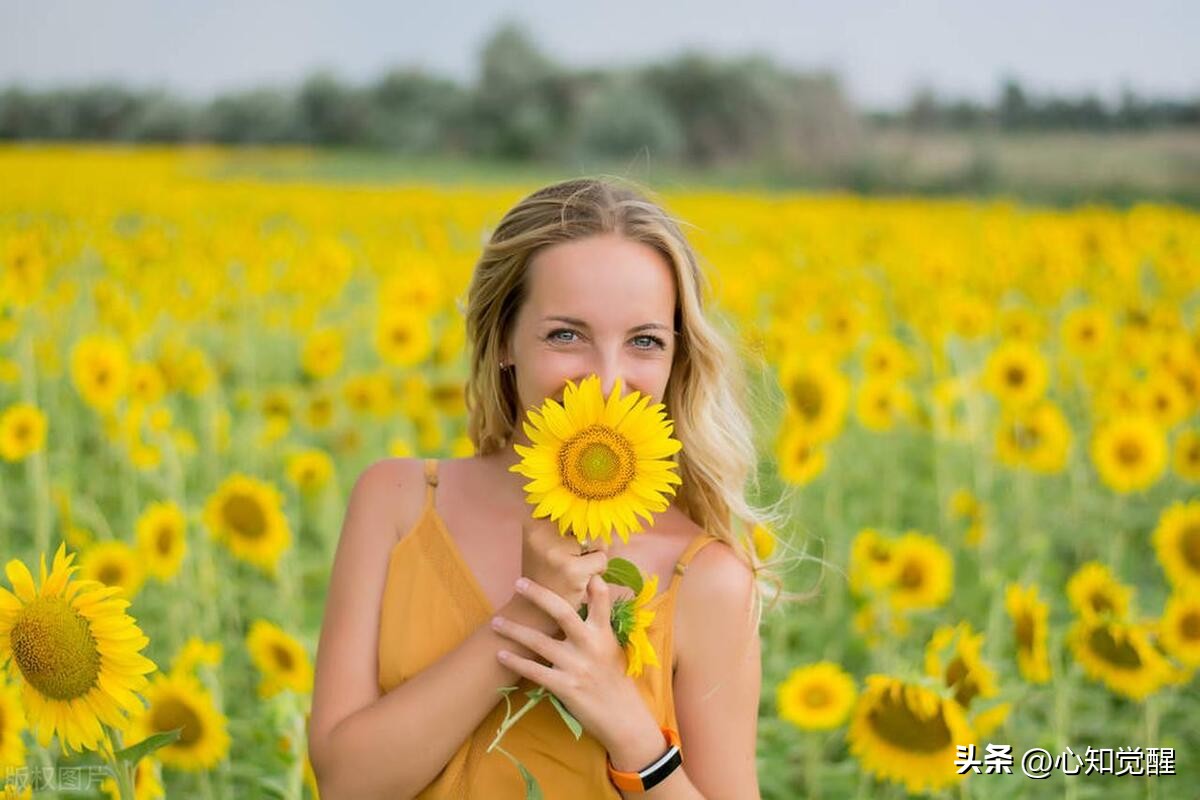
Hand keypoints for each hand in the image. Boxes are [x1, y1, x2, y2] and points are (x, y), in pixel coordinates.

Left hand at [491, 573, 660, 757]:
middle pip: (562, 612)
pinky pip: (534, 671)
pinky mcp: (565, 686)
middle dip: (539, 595)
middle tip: (519, 583)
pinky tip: (501, 655)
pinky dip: (516, 662)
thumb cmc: (614, 678)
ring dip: (515, 630)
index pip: (600, 600)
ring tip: (496, 621)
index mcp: (604, 633)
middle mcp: (591, 645)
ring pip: (540, 642)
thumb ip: (599, 622)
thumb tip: (589, 592)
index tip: (574, 567)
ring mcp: (576, 666)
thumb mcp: (612, 646)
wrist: (622, 717)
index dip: (590, 583)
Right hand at [520, 517, 608, 609]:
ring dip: (594, 555)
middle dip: (589, 541)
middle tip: (572, 560)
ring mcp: (555, 550)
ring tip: (575, 570)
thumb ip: (567, 526)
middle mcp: (541, 531)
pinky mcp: (571, 569)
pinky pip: (601, 559)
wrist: (532, 612)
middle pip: (588, 522)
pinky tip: (582, 581)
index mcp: (533, 521)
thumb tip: (602, 515)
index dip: (580, 526)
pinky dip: (598, 571)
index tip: (571, 541)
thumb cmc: (546, 574)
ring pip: (597, 540)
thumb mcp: (547, 544)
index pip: (574, 508)